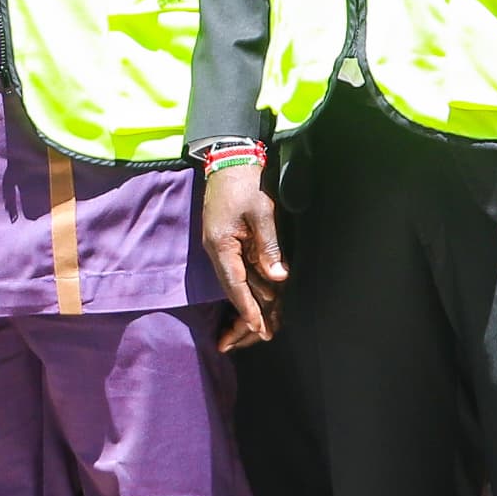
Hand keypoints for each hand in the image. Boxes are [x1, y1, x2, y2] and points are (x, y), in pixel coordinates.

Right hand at [201, 158, 285, 350]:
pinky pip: (240, 269)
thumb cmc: (245, 185)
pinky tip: (263, 296)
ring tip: (265, 322)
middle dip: (249, 312)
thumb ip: (269, 246)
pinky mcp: (228, 242)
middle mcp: (218, 251)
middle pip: (234, 288)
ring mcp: (222, 247)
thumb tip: (278, 276)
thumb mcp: (261, 214)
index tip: (258, 327)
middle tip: (265, 333)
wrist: (229, 162)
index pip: (235, 284)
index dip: (247, 307)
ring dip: (251, 301)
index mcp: (221, 246)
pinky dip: (251, 285)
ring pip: (238, 281)